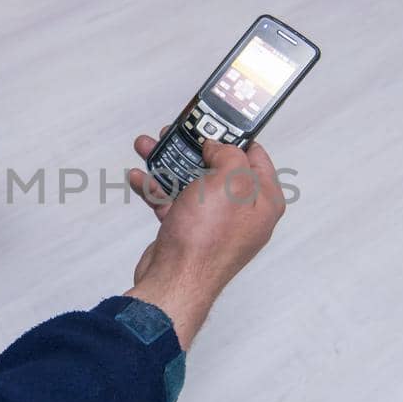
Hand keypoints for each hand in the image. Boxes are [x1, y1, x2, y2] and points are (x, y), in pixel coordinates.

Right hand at [122, 134, 285, 347]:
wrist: (175, 281)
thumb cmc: (208, 238)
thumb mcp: (230, 182)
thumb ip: (229, 155)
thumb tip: (218, 146)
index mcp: (263, 200)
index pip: (255, 156)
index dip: (233, 136)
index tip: (212, 120)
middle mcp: (243, 213)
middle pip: (217, 168)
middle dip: (191, 148)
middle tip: (173, 132)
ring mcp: (215, 224)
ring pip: (191, 183)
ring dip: (167, 164)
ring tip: (147, 147)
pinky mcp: (189, 233)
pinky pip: (173, 203)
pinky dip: (156, 190)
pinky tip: (139, 178)